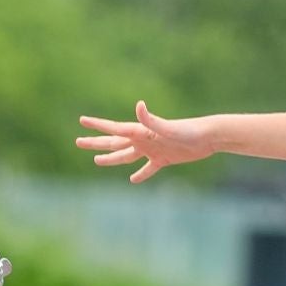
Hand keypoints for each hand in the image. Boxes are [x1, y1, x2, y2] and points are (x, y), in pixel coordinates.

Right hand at [74, 100, 214, 182]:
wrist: (208, 137)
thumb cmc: (188, 130)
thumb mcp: (167, 127)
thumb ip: (150, 119)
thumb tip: (139, 105)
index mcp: (140, 131)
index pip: (113, 128)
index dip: (97, 125)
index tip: (81, 120)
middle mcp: (143, 139)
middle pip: (114, 142)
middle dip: (96, 143)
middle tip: (78, 142)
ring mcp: (152, 149)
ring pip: (127, 156)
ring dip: (112, 158)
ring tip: (96, 160)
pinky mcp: (164, 159)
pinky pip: (148, 168)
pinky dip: (141, 174)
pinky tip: (133, 180)